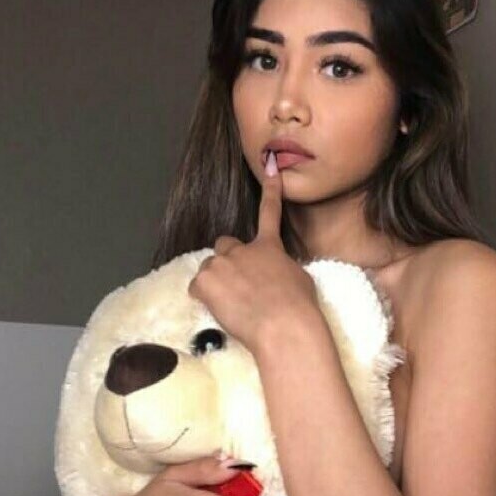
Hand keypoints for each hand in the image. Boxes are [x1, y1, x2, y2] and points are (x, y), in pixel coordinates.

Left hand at [188, 151, 319, 354]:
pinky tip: (219, 309)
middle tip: (237, 282)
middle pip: (225, 244)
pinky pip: (196, 287)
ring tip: (231, 303)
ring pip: (210, 268)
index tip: (271, 170)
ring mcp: (222, 264)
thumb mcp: (299, 279)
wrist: (283, 326)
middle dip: (227, 259)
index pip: (270, 212)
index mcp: (269, 247)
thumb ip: (281, 268)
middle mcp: (243, 250)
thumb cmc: (299, 307)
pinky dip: (203, 297)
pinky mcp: (206, 282)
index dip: (270, 191)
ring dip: (216, 281)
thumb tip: (275, 274)